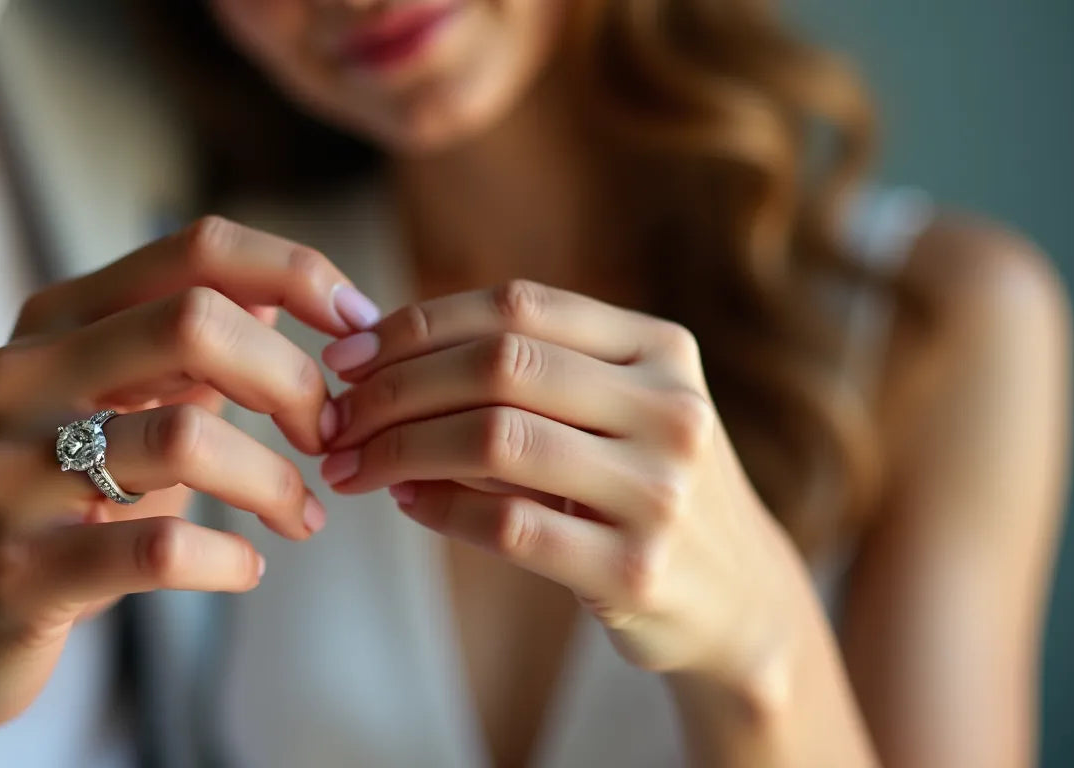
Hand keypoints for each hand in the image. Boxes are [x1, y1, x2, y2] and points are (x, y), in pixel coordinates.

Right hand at [0, 217, 379, 762]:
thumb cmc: (50, 492)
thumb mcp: (108, 398)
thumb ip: (187, 344)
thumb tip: (294, 291)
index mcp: (57, 320)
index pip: (194, 250)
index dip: (296, 271)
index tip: (360, 323)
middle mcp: (23, 377)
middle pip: (197, 323)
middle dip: (294, 379)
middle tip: (328, 434)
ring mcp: (9, 473)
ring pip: (187, 438)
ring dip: (276, 482)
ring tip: (302, 514)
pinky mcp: (20, 572)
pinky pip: (161, 550)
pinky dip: (230, 561)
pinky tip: (247, 568)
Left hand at [319, 280, 810, 685]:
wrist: (739, 603)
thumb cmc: (646, 489)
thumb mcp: (620, 409)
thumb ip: (528, 372)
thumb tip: (375, 346)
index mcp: (662, 349)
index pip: (520, 306)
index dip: (420, 322)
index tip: (348, 353)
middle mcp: (671, 408)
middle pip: (500, 365)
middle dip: (395, 386)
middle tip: (334, 415)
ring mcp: (660, 490)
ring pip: (497, 438)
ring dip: (401, 448)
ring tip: (351, 463)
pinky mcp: (636, 569)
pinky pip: (508, 525)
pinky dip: (439, 509)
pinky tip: (406, 503)